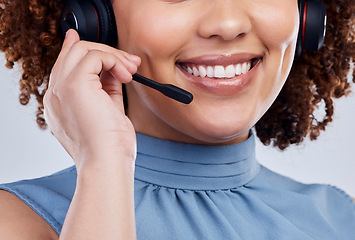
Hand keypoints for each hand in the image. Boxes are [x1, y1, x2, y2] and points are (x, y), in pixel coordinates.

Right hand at [44, 29, 140, 173]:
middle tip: (130, 64)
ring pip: (82, 50)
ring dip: (113, 55)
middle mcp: (55, 94)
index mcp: (60, 104)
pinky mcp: (74, 85)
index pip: (65, 66)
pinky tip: (126, 75)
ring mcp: (61, 88)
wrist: (107, 163)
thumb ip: (106, 88)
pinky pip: (95, 56)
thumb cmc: (110, 147)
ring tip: (131, 72)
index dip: (81, 50)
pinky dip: (114, 60)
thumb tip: (114, 70)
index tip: (100, 45)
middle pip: (74, 54)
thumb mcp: (106, 111)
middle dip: (106, 52)